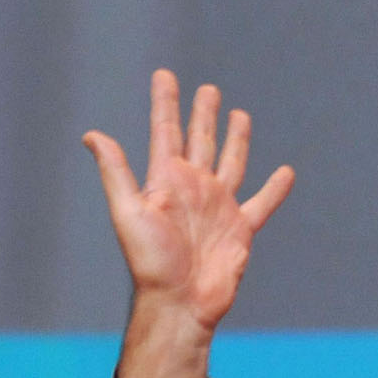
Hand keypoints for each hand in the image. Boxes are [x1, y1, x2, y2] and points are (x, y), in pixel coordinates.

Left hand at [82, 70, 294, 331]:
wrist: (180, 303)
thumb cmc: (150, 262)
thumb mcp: (128, 212)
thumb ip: (116, 172)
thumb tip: (92, 135)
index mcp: (166, 181)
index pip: (165, 131)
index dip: (165, 102)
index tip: (164, 74)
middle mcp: (192, 189)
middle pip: (199, 140)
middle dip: (202, 114)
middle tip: (207, 90)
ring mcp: (217, 207)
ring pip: (230, 162)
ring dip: (235, 139)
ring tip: (239, 114)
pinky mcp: (240, 229)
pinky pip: (261, 203)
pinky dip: (275, 189)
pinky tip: (285, 172)